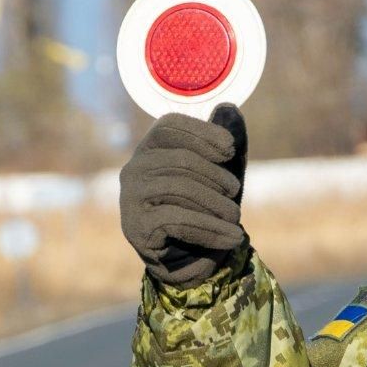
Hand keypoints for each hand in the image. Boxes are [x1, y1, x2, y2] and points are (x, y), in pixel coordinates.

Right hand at [119, 104, 247, 286]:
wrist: (186, 259)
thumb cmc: (201, 209)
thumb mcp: (217, 175)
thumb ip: (223, 143)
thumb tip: (229, 107)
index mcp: (149, 150)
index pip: (168, 126)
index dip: (201, 133)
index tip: (229, 150)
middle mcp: (133, 170)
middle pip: (179, 159)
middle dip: (215, 176)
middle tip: (235, 193)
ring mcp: (130, 199)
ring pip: (179, 188)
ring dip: (216, 205)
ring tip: (236, 219)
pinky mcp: (135, 228)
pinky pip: (176, 219)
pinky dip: (211, 228)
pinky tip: (231, 237)